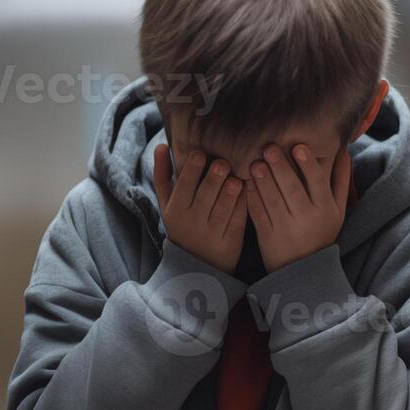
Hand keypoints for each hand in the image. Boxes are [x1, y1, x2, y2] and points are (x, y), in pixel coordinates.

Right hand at [153, 143, 246, 273]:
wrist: (195, 264)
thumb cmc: (182, 222)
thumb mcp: (167, 204)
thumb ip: (163, 175)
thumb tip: (161, 145)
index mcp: (174, 210)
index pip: (182, 187)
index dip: (190, 170)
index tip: (200, 153)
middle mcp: (191, 223)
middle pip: (204, 197)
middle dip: (213, 179)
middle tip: (223, 164)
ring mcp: (211, 235)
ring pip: (222, 210)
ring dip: (230, 193)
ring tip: (236, 179)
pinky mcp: (229, 243)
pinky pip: (237, 222)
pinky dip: (243, 206)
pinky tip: (248, 191)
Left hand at [246, 143, 350, 272]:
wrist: (303, 269)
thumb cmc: (322, 231)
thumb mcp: (338, 210)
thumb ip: (340, 180)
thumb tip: (344, 151)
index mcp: (326, 209)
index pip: (317, 183)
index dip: (308, 165)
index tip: (298, 146)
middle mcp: (306, 218)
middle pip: (292, 189)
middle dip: (280, 168)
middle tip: (269, 147)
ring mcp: (285, 228)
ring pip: (272, 200)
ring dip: (262, 180)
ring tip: (255, 162)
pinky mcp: (267, 236)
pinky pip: (257, 213)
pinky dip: (251, 197)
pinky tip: (245, 181)